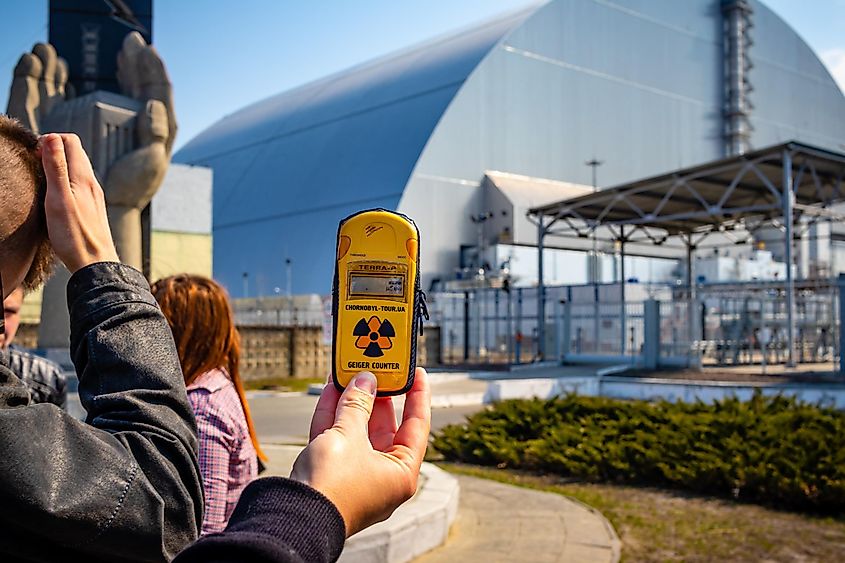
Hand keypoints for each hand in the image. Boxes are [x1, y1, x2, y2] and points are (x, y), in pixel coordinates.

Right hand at [40, 133, 118, 271]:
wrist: (95, 264)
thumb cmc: (74, 235)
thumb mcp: (58, 199)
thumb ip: (55, 168)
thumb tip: (51, 138)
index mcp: (83, 177)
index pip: (69, 140)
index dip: (48, 140)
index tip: (33, 156)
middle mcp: (92, 183)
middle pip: (73, 151)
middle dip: (52, 150)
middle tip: (34, 164)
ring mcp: (93, 196)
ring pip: (76, 168)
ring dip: (57, 166)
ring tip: (41, 179)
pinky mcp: (92, 208)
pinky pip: (78, 184)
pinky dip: (64, 181)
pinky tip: (54, 196)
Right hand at [291, 369, 430, 536]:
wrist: (294, 515)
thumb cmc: (333, 485)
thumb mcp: (349, 435)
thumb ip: (358, 404)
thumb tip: (365, 381)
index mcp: (401, 473)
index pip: (417, 426)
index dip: (418, 396)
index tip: (417, 373)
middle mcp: (381, 476)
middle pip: (383, 427)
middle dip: (376, 397)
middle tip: (374, 370)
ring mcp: (355, 476)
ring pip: (356, 431)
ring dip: (351, 402)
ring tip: (350, 373)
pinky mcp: (330, 475)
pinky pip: (336, 439)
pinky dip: (333, 416)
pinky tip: (330, 390)